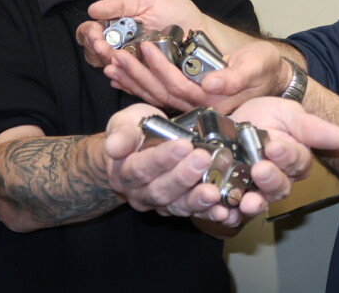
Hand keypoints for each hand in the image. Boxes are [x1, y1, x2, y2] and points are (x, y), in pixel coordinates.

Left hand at [97, 39, 289, 114]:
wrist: (271, 76)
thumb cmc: (266, 68)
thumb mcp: (257, 66)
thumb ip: (235, 77)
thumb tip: (209, 84)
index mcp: (214, 100)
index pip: (180, 86)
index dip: (161, 68)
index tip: (145, 46)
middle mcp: (199, 106)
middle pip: (161, 93)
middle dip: (137, 74)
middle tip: (115, 55)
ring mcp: (192, 104)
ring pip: (156, 94)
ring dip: (133, 79)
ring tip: (112, 62)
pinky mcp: (187, 98)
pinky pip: (158, 93)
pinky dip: (138, 84)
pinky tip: (120, 75)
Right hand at [104, 103, 237, 222]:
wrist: (136, 151)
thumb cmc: (133, 133)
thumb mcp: (123, 124)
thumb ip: (120, 134)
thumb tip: (113, 148)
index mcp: (125, 172)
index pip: (141, 168)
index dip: (162, 159)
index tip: (184, 145)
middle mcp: (140, 193)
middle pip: (161, 190)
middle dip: (184, 177)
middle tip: (204, 159)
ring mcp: (160, 204)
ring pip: (177, 206)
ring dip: (197, 200)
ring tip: (214, 192)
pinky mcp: (178, 208)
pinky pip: (194, 214)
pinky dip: (210, 214)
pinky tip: (225, 212)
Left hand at [223, 97, 338, 214]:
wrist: (232, 118)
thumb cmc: (265, 115)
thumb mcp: (287, 113)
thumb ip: (310, 127)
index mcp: (295, 159)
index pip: (297, 161)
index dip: (287, 156)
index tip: (274, 147)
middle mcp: (278, 178)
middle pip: (280, 187)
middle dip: (271, 180)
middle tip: (259, 169)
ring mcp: (256, 188)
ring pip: (260, 201)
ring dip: (254, 203)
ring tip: (246, 201)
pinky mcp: (233, 194)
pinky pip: (234, 209)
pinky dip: (231, 213)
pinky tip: (225, 213)